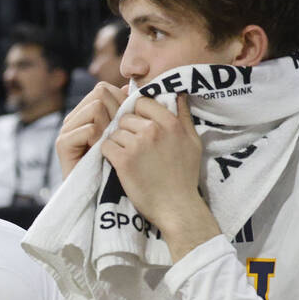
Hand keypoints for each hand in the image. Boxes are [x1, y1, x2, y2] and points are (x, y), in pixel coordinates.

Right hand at [56, 82, 125, 178]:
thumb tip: (126, 87)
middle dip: (116, 112)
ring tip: (109, 144)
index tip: (126, 123)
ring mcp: (66, 130)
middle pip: (99, 93)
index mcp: (85, 113)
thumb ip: (123, 109)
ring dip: (109, 126)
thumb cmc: (116, 165)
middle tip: (118, 135)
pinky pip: (89, 128)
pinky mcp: (63, 144)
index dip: (120, 102)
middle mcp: (73, 118)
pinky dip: (100, 139)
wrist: (102, 196)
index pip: (103, 89)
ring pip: (96, 107)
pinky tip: (101, 152)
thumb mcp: (123, 133)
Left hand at [100, 94, 205, 227]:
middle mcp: (153, 130)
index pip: (142, 101)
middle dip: (127, 130)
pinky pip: (106, 145)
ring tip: (131, 157)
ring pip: (114, 132)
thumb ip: (183, 115)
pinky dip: (109, 154)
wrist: (176, 206)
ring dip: (118, 143)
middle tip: (136, 147)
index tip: (140, 127)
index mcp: (170, 123)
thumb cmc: (185, 175)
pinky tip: (120, 163)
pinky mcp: (123, 160)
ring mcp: (137, 145)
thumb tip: (178, 93)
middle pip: (125, 117)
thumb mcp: (193, 141)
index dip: (138, 113)